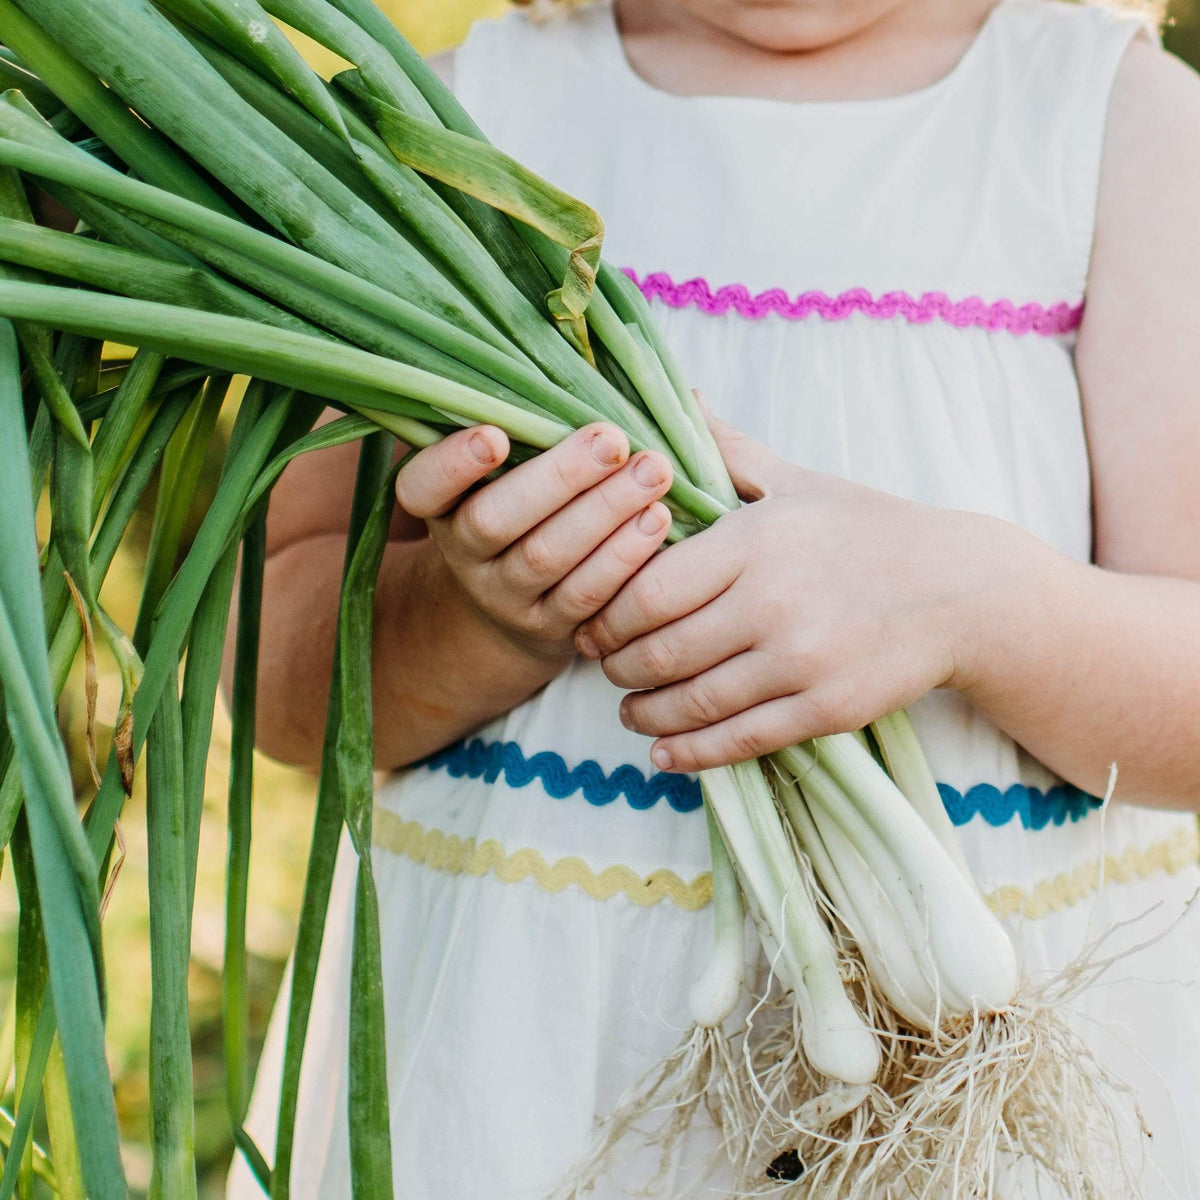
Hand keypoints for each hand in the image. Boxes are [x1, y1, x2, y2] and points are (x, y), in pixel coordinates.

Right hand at [395, 423, 673, 660]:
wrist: (518, 604)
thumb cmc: (526, 505)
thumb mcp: (509, 469)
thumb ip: (534, 420)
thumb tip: (599, 356)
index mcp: (442, 504)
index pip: (422, 486)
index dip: (452, 464)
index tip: (494, 435)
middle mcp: (464, 552)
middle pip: (494, 521)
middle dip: (558, 478)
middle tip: (613, 439)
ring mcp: (504, 595)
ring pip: (545, 558)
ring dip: (604, 513)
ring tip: (653, 473)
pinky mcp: (549, 628)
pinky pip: (584, 597)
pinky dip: (623, 559)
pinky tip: (658, 523)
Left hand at [577, 411, 1012, 771]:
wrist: (961, 588)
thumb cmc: (866, 528)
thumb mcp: (795, 480)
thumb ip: (725, 448)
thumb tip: (675, 395)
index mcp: (756, 541)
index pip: (648, 590)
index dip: (608, 616)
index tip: (593, 622)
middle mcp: (774, 603)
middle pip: (660, 652)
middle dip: (617, 667)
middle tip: (603, 666)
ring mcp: (803, 661)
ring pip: (694, 702)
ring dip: (645, 714)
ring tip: (628, 711)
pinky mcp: (828, 709)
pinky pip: (741, 740)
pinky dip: (692, 752)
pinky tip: (664, 751)